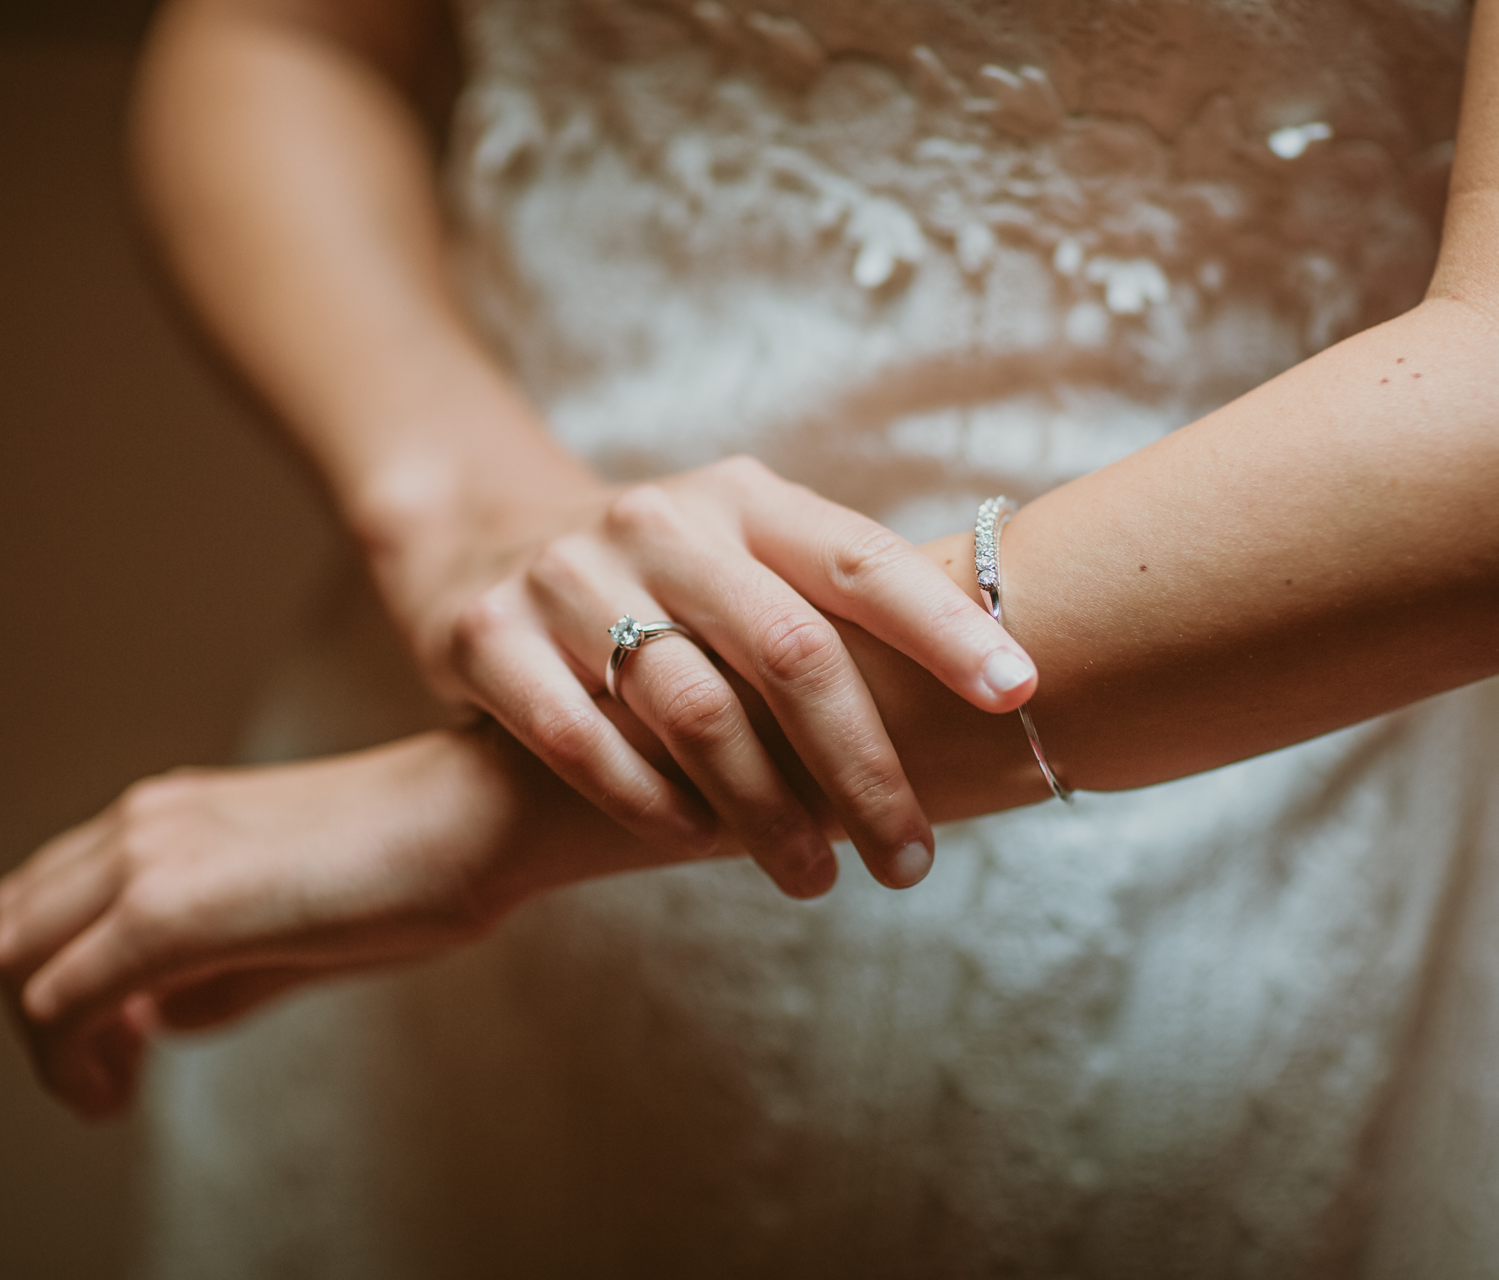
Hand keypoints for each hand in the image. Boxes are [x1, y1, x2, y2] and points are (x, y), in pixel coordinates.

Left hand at [0, 730, 601, 1117]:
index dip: (57, 984)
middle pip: (16, 931)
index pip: (50, 898)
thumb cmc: (415, 867)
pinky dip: (64, 1059)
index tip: (119, 1044)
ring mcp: (149, 858)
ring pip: (20, 965)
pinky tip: (115, 1093)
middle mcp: (142, 823)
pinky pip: (63, 998)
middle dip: (39, 1019)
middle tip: (108, 1075)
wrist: (479, 816)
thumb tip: (153, 1023)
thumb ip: (214, 969)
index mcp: (172, 813)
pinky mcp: (169, 909)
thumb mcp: (293, 919)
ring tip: (109, 1089)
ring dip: (47, 1042)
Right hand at [392, 455, 1038, 897]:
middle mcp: (658, 524)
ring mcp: (567, 576)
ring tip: (814, 876)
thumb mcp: (741, 553)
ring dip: (766, 811)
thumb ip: (833, 602)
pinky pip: (582, 741)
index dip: (944, 627)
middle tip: (912, 858)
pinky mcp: (489, 636)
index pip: (860, 559)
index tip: (1018, 693)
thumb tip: (994, 684)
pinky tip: (696, 844)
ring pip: (693, 710)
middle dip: (863, 767)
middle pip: (789, 652)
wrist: (480, 541)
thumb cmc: (661, 575)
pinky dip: (651, 805)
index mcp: (741, 498)